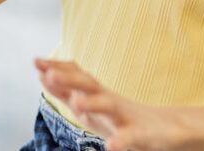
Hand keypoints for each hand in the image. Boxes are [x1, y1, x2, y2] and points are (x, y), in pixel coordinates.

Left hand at [35, 59, 183, 150]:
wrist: (166, 128)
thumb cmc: (123, 117)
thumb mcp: (92, 105)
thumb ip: (69, 92)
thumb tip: (43, 74)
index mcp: (97, 95)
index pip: (75, 78)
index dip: (56, 70)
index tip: (36, 61)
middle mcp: (110, 101)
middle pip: (89, 85)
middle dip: (69, 80)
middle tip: (49, 74)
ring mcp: (126, 117)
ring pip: (109, 106)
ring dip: (93, 103)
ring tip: (77, 103)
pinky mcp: (142, 135)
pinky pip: (131, 137)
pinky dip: (121, 141)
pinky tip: (111, 147)